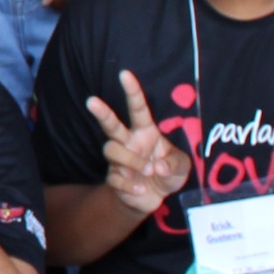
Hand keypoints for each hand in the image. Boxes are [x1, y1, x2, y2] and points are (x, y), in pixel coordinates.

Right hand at [83, 69, 191, 219]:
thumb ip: (175, 163)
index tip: (125, 74)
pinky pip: (115, 177)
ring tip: (149, 172)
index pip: (137, 108)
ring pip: (112, 150)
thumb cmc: (167, 172)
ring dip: (132, 161)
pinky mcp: (114, 177)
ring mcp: (119, 160)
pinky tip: (141, 189)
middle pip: (111, 125)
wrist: (153, 198)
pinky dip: (131, 185)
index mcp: (145, 132)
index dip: (132, 91)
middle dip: (102, 113)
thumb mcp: (182, 166)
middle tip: (91, 101)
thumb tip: (158, 166)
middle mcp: (129, 142)